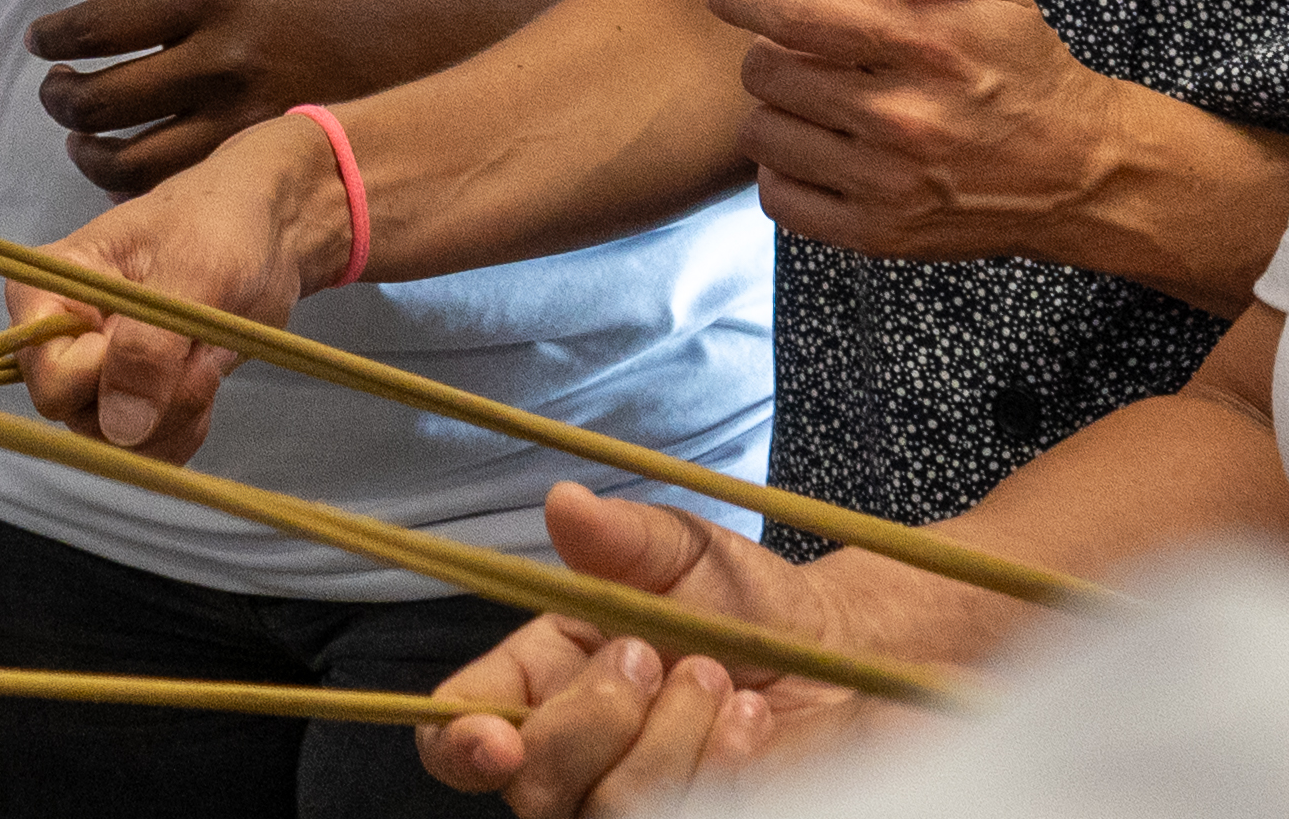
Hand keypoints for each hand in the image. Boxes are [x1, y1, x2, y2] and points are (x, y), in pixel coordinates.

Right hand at [8, 112, 343, 462]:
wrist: (262, 234)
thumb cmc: (219, 226)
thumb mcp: (193, 275)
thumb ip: (149, 347)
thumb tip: (119, 428)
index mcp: (46, 291)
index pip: (46, 376)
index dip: (102, 376)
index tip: (159, 340)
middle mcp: (58, 338)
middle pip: (78, 417)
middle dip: (150, 401)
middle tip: (197, 351)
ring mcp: (94, 372)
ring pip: (115, 442)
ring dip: (175, 415)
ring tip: (206, 357)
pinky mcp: (131, 397)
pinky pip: (146, 449)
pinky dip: (185, 426)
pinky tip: (205, 378)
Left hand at [26, 0, 593, 195]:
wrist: (435, 39)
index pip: (103, 22)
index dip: (57, 37)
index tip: (42, 41)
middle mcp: (225, 56)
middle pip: (108, 97)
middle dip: (63, 99)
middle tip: (57, 91)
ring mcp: (245, 119)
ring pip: (135, 160)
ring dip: (90, 152)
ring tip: (83, 137)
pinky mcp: (264, 162)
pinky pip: (181, 187)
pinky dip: (140, 184)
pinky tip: (131, 166)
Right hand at [417, 485, 866, 816]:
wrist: (833, 654)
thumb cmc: (739, 601)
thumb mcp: (682, 553)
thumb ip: (622, 537)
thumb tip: (565, 502)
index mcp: (536, 681)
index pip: (455, 731)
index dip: (458, 742)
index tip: (498, 739)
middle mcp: (568, 754)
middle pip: (533, 779)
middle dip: (597, 716)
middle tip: (654, 657)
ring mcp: (624, 801)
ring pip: (607, 808)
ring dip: (670, 737)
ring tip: (720, 682)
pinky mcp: (683, 818)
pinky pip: (677, 817)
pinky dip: (718, 764)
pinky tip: (748, 723)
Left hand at [700, 0, 1122, 262]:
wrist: (1079, 173)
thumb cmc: (1028, 72)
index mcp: (925, 47)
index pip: (803, 17)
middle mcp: (901, 118)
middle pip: (768, 75)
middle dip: (767, 54)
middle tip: (794, 54)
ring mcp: (888, 183)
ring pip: (764, 137)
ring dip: (772, 112)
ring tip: (807, 103)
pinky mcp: (880, 234)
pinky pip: (781, 202)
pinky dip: (780, 173)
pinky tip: (811, 152)